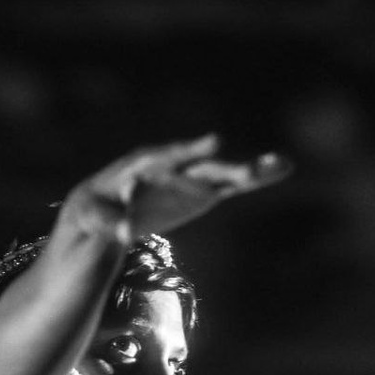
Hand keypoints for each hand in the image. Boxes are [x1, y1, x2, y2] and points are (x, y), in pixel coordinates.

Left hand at [57, 134, 291, 242]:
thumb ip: (107, 222)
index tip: (215, 142)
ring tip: (282, 165)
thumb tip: (120, 232)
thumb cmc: (92, 213)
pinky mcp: (199, 193)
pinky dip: (252, 180)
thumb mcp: (92, 219)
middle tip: (248, 166)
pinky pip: (228, 186)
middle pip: (197, 165)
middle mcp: (168, 167)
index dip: (187, 152)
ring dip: (248, 171)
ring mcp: (186, 179)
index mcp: (139, 167)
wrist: (100, 211)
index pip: (162, 158)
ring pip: (219, 173)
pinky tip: (281, 169)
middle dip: (221, 165)